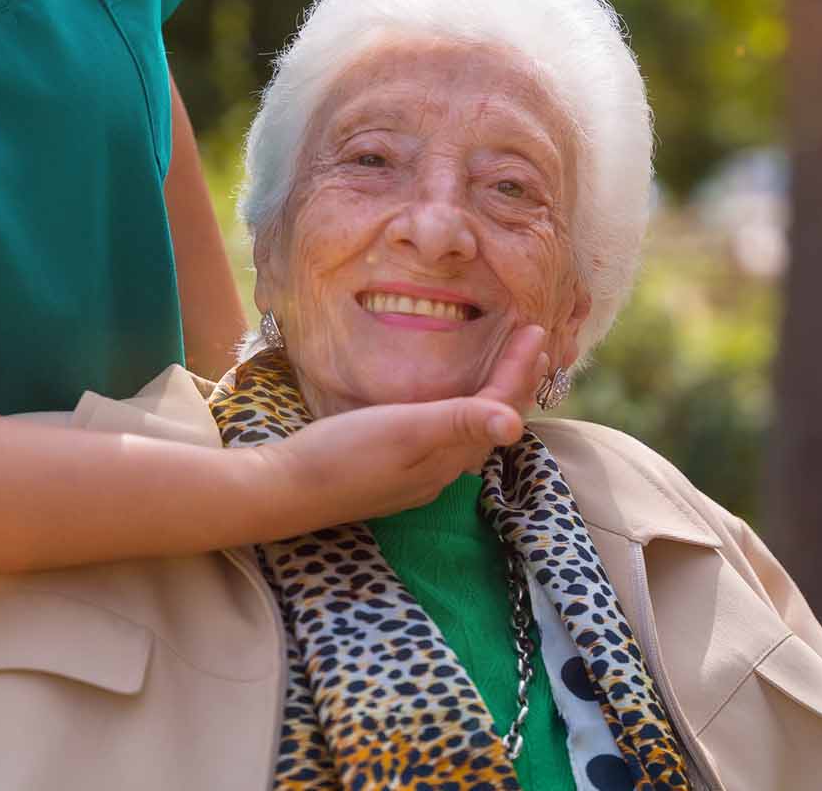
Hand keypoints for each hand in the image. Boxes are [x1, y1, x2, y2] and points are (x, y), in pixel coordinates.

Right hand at [252, 325, 547, 531]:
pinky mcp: (398, 473)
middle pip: (493, 421)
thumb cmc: (342, 454)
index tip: (536, 329)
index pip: (500, 407)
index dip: (520, 369)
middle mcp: (444, 470)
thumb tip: (516, 424)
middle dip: (517, 383)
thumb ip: (459, 422)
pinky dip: (466, 413)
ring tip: (508, 371)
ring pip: (473, 433)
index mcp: (450, 455)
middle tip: (537, 345)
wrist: (284, 492)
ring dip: (494, 398)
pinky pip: (449, 440)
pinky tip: (454, 408)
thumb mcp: (404, 430)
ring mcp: (421, 475)